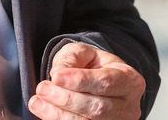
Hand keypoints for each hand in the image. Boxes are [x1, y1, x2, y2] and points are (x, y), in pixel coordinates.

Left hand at [28, 42, 145, 118]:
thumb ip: (71, 59)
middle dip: (67, 99)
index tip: (55, 77)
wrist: (97, 80)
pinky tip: (44, 111)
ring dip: (59, 114)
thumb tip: (58, 75)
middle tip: (42, 89)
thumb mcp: (82, 53)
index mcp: (129, 80)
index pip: (106, 82)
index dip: (79, 81)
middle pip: (98, 107)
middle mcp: (129, 106)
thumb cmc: (92, 66)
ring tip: (37, 102)